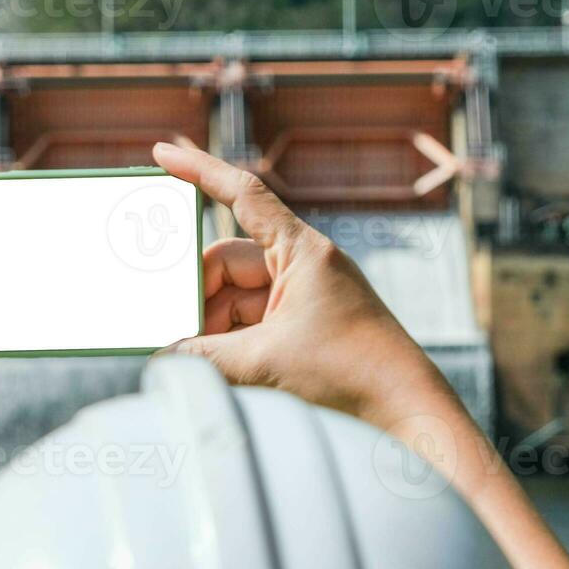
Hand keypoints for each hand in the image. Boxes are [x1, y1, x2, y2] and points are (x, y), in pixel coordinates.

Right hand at [152, 142, 462, 429]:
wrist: (406, 414)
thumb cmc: (350, 374)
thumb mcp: (265, 361)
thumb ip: (205, 356)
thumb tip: (165, 358)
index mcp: (301, 252)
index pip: (243, 196)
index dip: (200, 171)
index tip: (163, 154)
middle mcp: (303, 268)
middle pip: (226, 263)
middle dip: (195, 293)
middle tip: (164, 321)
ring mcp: (304, 300)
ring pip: (234, 299)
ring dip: (210, 327)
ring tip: (189, 357)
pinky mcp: (305, 331)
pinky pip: (251, 325)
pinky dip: (228, 343)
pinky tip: (213, 368)